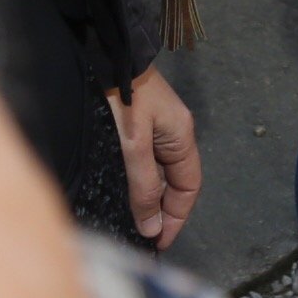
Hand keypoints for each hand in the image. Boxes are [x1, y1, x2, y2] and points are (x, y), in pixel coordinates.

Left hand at [109, 68, 202, 247]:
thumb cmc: (121, 98)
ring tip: (135, 222)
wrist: (108, 55)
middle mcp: (176, 134)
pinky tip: (128, 193)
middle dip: (164, 212)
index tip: (159, 243)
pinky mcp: (142, 124)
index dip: (176, 218)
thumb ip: (143, 186)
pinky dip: (141, 182)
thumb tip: (152, 228)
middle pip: (176, 183)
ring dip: (151, 198)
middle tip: (144, 238)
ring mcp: (160, 128)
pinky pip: (148, 162)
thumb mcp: (133, 145)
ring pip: (160, 173)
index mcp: (182, 138)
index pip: (188, 188)